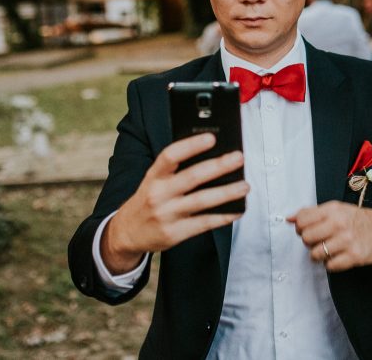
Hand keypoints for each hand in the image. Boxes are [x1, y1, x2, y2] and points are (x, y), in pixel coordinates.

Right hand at [101, 133, 248, 273]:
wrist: (126, 234)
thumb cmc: (148, 200)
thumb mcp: (153, 181)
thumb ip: (175, 170)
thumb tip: (210, 156)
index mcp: (153, 177)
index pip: (170, 156)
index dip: (191, 145)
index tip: (211, 137)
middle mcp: (158, 194)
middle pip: (192, 177)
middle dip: (218, 166)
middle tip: (239, 158)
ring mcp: (166, 215)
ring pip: (201, 201)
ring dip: (227, 192)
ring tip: (245, 185)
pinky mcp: (175, 234)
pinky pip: (204, 223)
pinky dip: (223, 216)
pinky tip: (237, 210)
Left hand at [287, 201, 371, 271]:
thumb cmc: (356, 219)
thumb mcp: (335, 209)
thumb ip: (311, 213)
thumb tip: (289, 219)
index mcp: (332, 210)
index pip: (302, 220)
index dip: (299, 228)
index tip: (305, 230)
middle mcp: (339, 224)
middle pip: (306, 238)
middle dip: (308, 242)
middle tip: (316, 241)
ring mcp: (347, 241)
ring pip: (315, 254)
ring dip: (318, 255)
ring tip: (326, 250)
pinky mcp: (354, 256)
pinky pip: (330, 266)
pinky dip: (330, 264)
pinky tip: (336, 257)